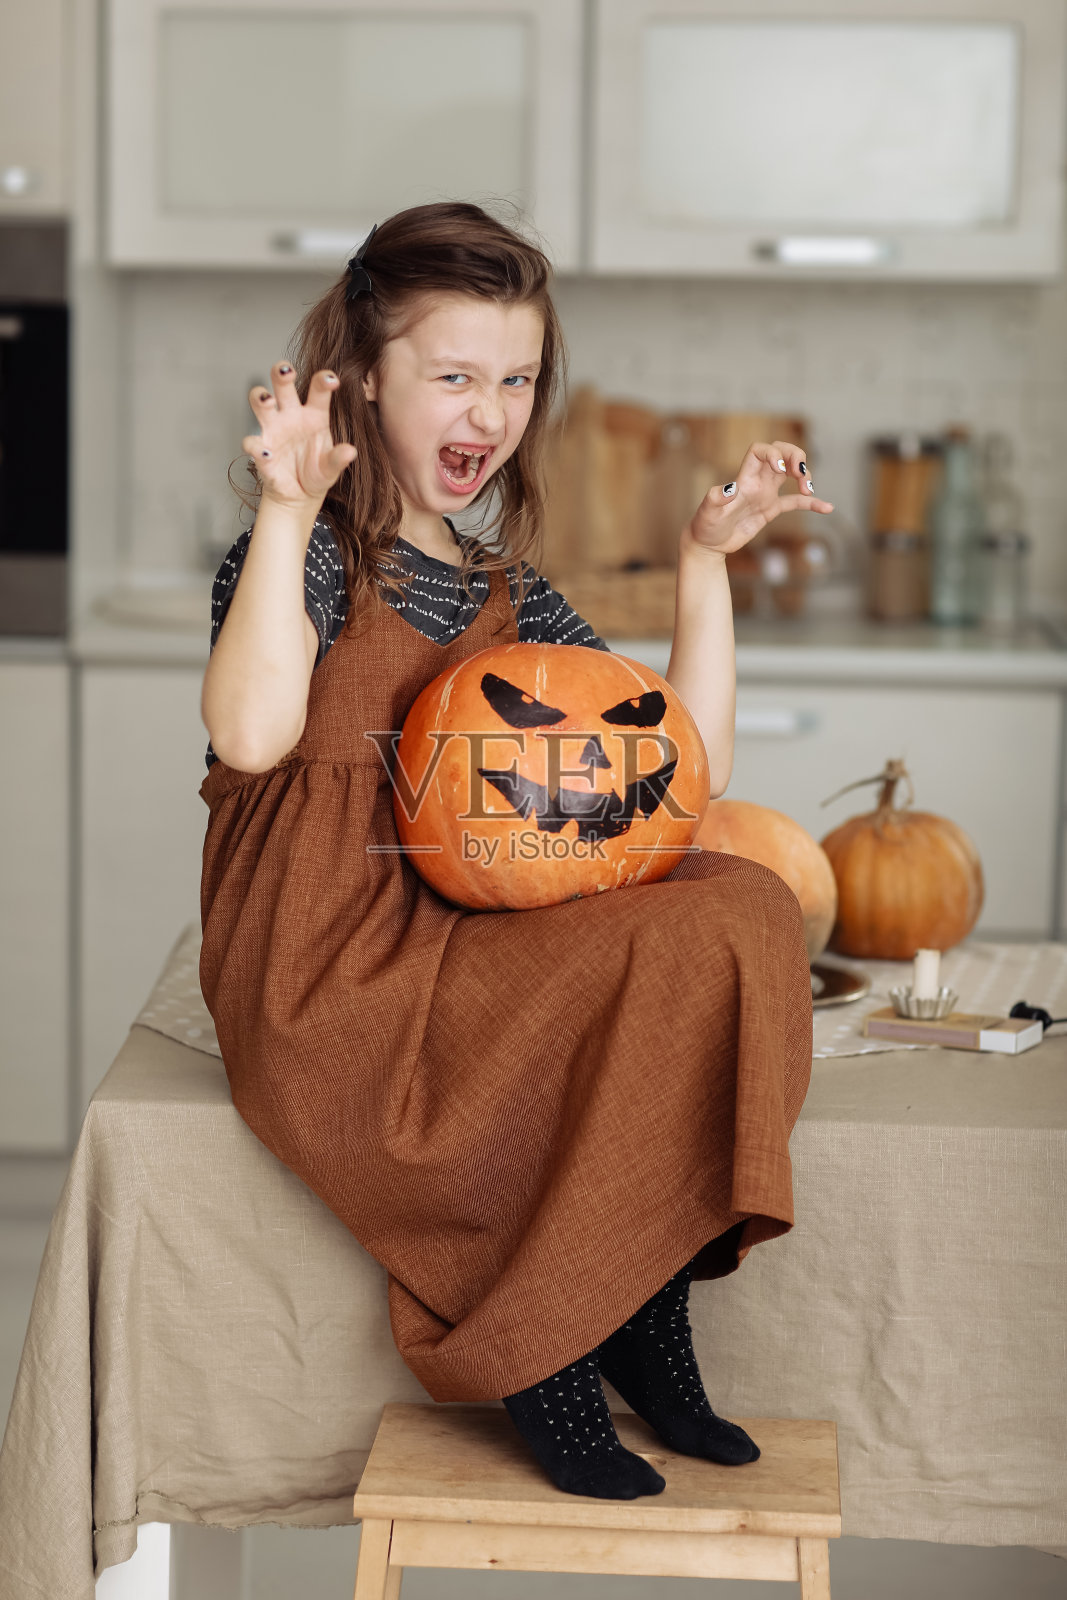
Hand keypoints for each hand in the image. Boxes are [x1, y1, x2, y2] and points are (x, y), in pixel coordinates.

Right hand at [242, 363, 357, 512]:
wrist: (299, 495)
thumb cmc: (317, 473)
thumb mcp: (331, 469)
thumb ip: (338, 459)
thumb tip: (350, 451)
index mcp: (314, 415)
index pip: (318, 390)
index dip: (323, 380)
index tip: (332, 380)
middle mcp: (291, 416)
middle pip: (282, 385)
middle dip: (281, 374)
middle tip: (287, 372)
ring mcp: (273, 429)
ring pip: (261, 403)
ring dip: (260, 397)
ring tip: (268, 400)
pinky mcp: (260, 448)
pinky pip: (253, 442)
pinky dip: (256, 447)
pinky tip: (267, 454)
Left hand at [684, 441, 833, 556]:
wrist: (708, 544)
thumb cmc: (705, 527)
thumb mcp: (708, 513)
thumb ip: (715, 499)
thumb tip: (727, 489)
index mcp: (744, 479)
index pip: (760, 451)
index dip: (774, 453)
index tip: (781, 469)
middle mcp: (756, 482)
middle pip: (780, 453)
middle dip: (795, 456)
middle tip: (800, 473)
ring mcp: (765, 494)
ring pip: (790, 473)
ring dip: (804, 475)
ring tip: (809, 489)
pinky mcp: (770, 510)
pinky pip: (795, 502)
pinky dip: (811, 503)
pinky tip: (827, 507)